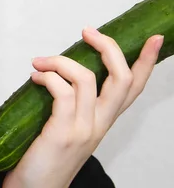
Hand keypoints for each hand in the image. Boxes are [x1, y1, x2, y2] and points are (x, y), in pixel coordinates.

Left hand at [3, 26, 163, 187]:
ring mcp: (84, 129)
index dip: (147, 62)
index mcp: (103, 121)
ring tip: (39, 62)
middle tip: (87, 31)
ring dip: (60, 61)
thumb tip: (57, 72)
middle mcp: (100, 125)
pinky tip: (34, 77)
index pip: (133, 88)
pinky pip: (61, 91)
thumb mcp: (68, 128)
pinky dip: (47, 76)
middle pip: (121, 78)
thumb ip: (72, 104)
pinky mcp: (63, 132)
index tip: (154, 38)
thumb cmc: (45, 157)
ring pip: (86, 78)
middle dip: (108, 47)